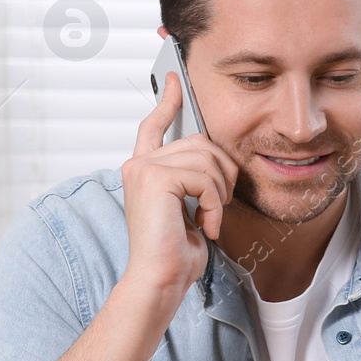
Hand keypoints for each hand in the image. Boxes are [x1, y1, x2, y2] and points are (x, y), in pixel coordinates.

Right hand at [119, 71, 239, 297]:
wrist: (159, 280)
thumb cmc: (174, 254)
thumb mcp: (188, 209)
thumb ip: (193, 180)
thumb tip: (216, 160)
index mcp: (143, 170)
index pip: (154, 125)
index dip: (168, 101)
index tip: (176, 80)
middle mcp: (138, 164)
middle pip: (199, 142)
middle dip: (222, 172)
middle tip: (218, 206)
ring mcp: (144, 169)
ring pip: (206, 159)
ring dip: (219, 193)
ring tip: (210, 219)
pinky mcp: (155, 178)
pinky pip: (205, 177)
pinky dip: (215, 204)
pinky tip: (206, 226)